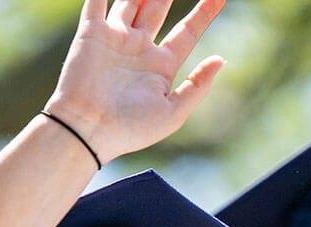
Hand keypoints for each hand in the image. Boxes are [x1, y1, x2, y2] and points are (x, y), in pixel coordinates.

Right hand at [45, 0, 226, 162]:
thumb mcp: (174, 113)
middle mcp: (139, 47)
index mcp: (161, 65)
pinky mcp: (91, 33)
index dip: (204, 12)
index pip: (187, 30)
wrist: (88, 130)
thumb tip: (221, 59)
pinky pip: (98, 0)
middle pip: (159, 7)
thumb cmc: (131, 129)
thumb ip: (197, 86)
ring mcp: (115, 38)